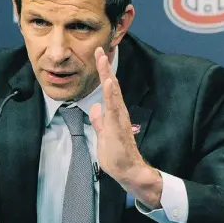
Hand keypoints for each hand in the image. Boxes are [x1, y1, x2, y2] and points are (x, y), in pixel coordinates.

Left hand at [89, 47, 161, 208]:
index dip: (103, 73)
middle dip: (105, 68)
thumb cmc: (117, 155)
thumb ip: (99, 121)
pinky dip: (112, 94)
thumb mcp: (102, 134)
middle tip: (100, 50)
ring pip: (114, 93)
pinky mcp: (118, 127)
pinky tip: (109, 82)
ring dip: (108, 76)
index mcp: (114, 114)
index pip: (107, 90)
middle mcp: (118, 113)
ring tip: (103, 60)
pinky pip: (115, 108)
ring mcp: (119, 119)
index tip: (98, 57)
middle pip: (112, 86)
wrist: (128, 172)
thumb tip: (95, 108)